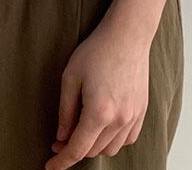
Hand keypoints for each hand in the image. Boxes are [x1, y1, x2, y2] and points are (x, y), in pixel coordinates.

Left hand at [45, 17, 151, 169]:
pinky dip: (112, 140)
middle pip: (93, 151)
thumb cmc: (97, 51)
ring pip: (111, 148)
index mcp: (98, 113)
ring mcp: (133, 117)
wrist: (127, 36)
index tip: (50, 166)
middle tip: (60, 138)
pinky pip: (126, 139)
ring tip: (81, 129)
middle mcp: (119, 120)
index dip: (61, 161)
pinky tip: (103, 126)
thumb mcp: (70, 77)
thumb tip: (61, 137)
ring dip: (94, 146)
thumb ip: (65, 111)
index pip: (77, 150)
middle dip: (74, 149)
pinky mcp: (141, 111)